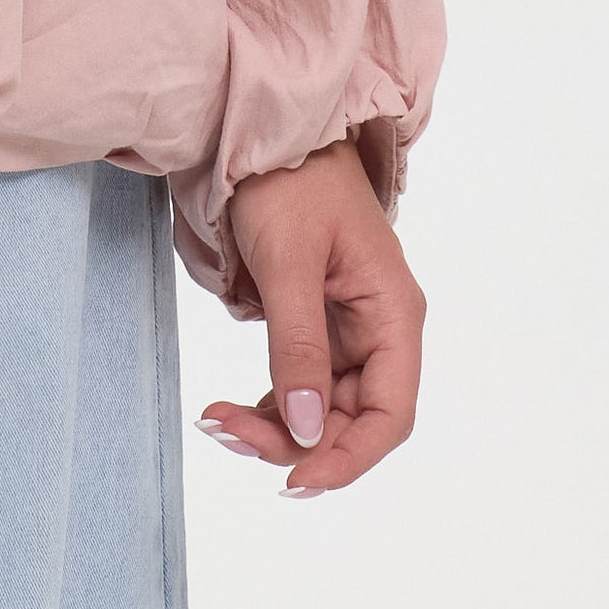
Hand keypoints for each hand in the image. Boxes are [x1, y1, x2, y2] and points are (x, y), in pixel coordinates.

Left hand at [197, 137, 424, 496]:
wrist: (268, 129)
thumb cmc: (289, 180)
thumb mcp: (289, 262)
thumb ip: (297, 347)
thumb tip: (306, 430)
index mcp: (393, 313)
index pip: (390, 414)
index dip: (349, 457)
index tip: (296, 479)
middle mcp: (379, 327)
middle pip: (351, 416)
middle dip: (294, 439)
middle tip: (225, 432)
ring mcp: (347, 326)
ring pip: (321, 405)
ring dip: (274, 425)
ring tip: (215, 421)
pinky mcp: (315, 320)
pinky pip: (300, 380)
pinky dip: (268, 401)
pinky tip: (229, 408)